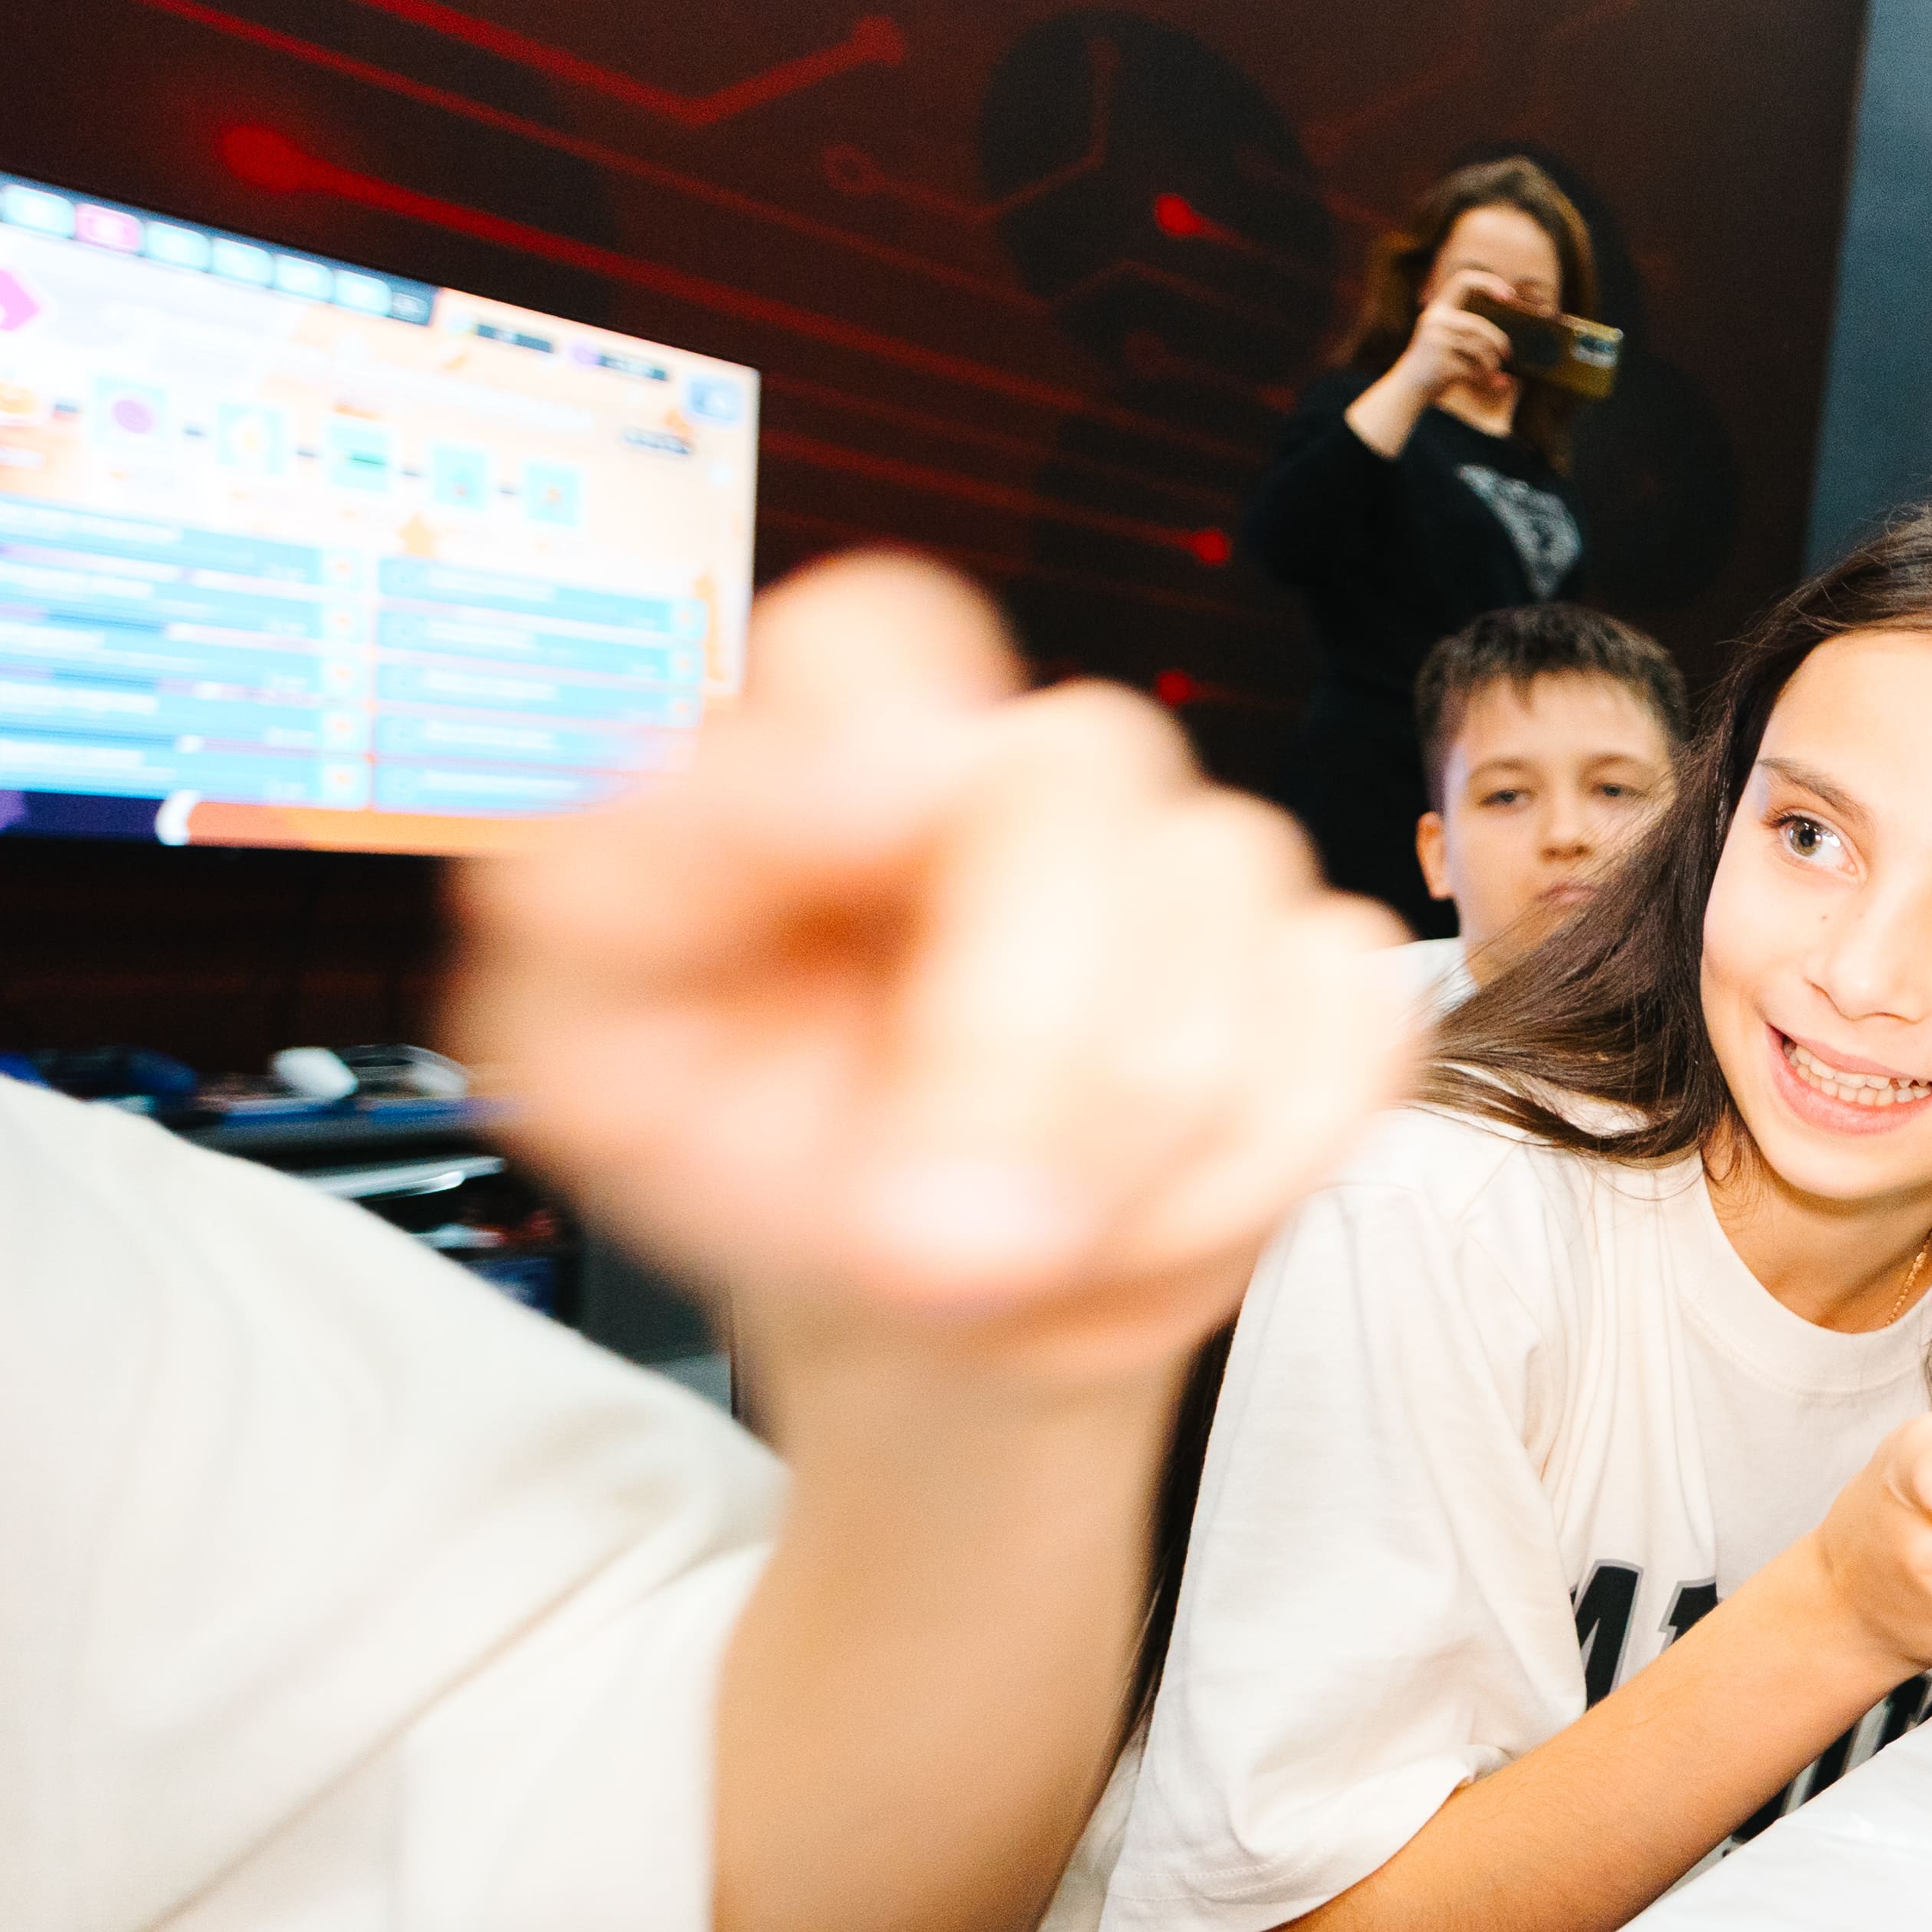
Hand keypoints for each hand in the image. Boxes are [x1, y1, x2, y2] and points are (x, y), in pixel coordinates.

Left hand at [455, 554, 1412, 1388]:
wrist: (910, 1299)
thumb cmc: (745, 1143)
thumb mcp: (586, 1041)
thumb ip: (631, 881)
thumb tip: (873, 789)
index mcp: (836, 746)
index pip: (881, 631)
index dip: (882, 733)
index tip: (862, 861)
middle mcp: (1036, 769)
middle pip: (1087, 788)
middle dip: (1020, 1056)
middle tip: (936, 1254)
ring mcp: (1204, 864)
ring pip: (1230, 943)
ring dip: (1117, 1166)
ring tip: (1015, 1253)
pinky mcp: (1326, 979)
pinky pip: (1345, 1046)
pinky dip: (1240, 1184)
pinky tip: (1135, 1226)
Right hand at [1384, 285, 1513, 412]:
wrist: (1409, 386)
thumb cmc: (1438, 360)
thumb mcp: (1450, 337)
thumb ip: (1473, 331)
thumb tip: (1508, 334)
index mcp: (1438, 308)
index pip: (1463, 281)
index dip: (1488, 282)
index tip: (1510, 295)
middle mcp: (1435, 319)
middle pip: (1478, 325)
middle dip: (1499, 341)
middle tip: (1507, 354)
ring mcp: (1435, 340)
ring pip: (1479, 348)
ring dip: (1492, 363)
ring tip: (1492, 372)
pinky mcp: (1440, 362)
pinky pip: (1473, 368)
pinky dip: (1481, 377)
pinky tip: (1478, 381)